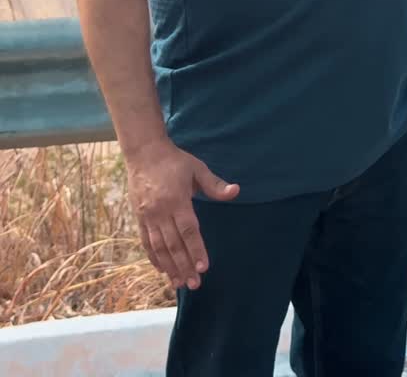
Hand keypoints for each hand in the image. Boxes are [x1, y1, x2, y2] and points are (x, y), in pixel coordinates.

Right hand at [126, 137, 239, 289]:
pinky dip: (154, 257)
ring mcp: (147, 216)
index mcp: (176, 199)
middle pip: (173, 244)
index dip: (196, 249)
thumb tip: (236, 191)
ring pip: (159, 247)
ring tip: (179, 284)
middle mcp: (160, 211)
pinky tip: (162, 270)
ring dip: (169, 267)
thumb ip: (214, 184)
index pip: (188, 229)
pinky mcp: (139, 217)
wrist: (144, 152)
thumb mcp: (197, 168)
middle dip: (184, 265)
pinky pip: (146, 242)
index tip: (203, 267)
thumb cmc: (174, 161)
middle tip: (194, 284)